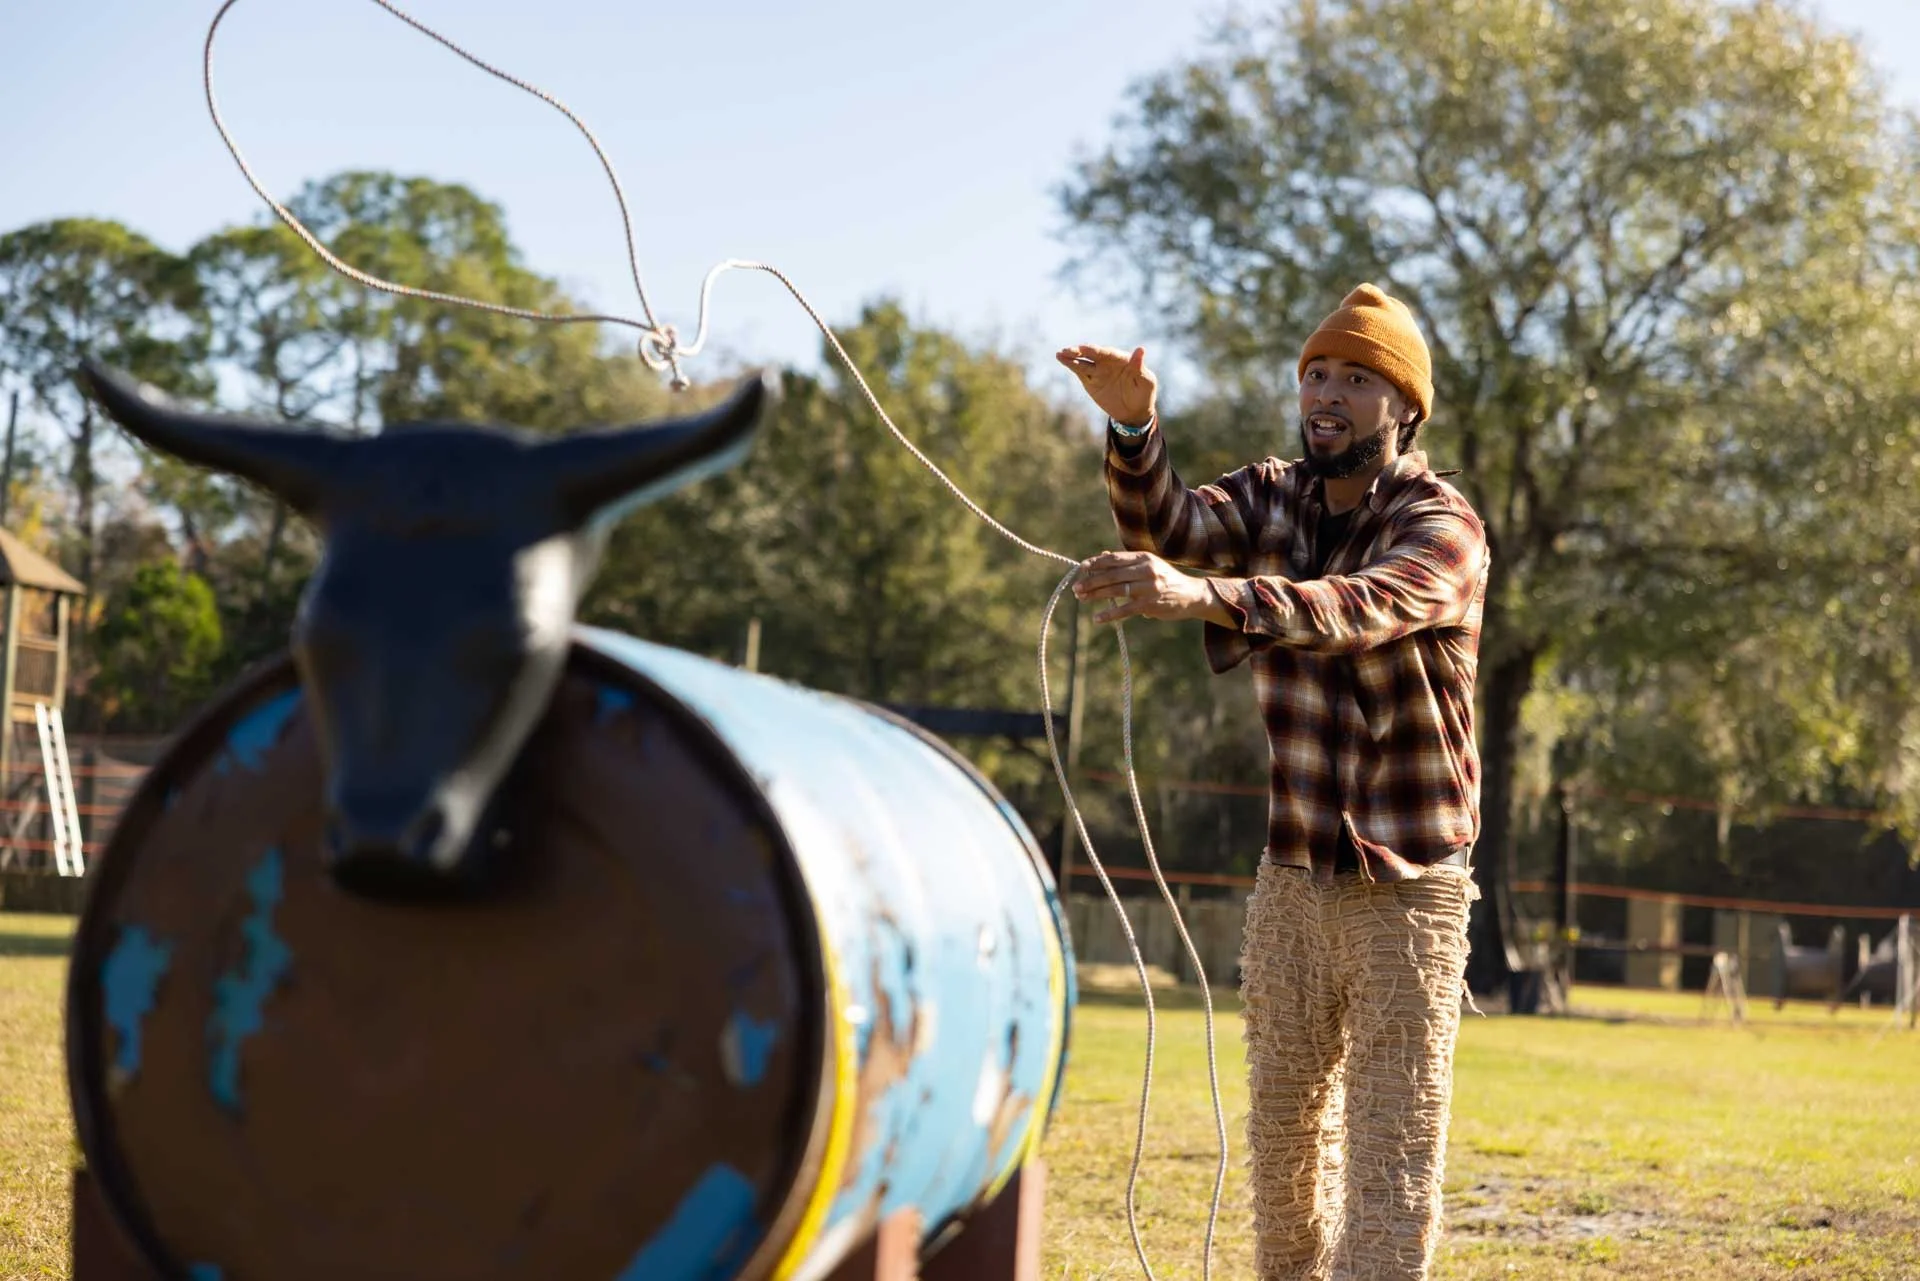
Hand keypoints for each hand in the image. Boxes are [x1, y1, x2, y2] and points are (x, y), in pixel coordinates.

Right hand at [1055, 343, 1156, 427]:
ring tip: (1060, 354)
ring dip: (1072, 358)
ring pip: (1083, 362)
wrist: (1134, 412)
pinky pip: (1079, 371)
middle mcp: (1108, 362)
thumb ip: (1139, 366)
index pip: (1107, 353)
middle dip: (1080, 352)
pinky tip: (1061, 359)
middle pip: (1092, 354)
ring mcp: (1098, 371)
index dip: (1096, 350)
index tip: (1085, 348)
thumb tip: (1140, 349)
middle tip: (1068, 350)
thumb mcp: (1146, 382)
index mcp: (1121, 359)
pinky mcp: (1090, 381)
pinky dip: (1070, 365)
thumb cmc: (1144, 394)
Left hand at [1072, 550, 1230, 625]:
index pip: (1114, 558)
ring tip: (1081, 598)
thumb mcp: (1149, 565)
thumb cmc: (1165, 579)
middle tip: (1076, 587)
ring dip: (1095, 595)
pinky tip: (1097, 618)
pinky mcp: (1150, 605)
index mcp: (1144, 557)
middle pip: (1112, 574)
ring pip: (1116, 590)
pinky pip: (1125, 610)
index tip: (1082, 568)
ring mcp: (1148, 588)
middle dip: (1091, 581)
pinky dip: (1109, 614)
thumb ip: (1127, 563)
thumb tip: (1101, 556)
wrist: (1191, 595)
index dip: (1096, 563)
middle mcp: (1146, 570)